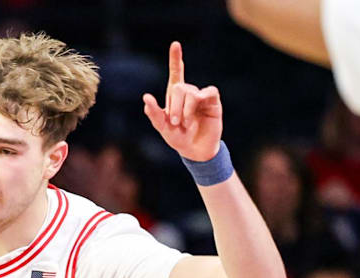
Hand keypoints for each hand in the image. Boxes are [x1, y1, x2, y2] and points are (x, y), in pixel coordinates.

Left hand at [143, 42, 222, 161]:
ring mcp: (201, 97)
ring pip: (192, 92)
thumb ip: (154, 113)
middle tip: (175, 122)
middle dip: (175, 106)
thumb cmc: (178, 138)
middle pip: (180, 87)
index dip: (176, 59)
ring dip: (185, 110)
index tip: (176, 44)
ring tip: (184, 123)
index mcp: (175, 96)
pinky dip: (199, 101)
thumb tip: (146, 97)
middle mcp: (189, 93)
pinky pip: (209, 92)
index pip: (176, 73)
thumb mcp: (162, 127)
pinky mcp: (213, 102)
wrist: (195, 150)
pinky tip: (197, 110)